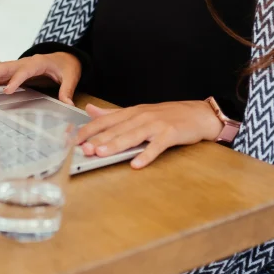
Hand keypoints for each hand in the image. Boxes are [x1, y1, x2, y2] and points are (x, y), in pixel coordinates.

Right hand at [0, 53, 80, 104]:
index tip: (7, 90)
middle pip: (7, 67)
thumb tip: (68, 104)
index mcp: (39, 62)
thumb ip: (67, 90)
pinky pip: (3, 74)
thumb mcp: (71, 77)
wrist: (66, 57)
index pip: (25, 71)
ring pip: (2, 70)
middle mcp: (26, 62)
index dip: (16, 80)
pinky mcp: (17, 71)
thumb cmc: (67, 66)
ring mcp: (20, 66)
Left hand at [76, 101, 223, 168]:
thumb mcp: (139, 112)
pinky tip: (136, 164)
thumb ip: (113, 114)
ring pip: (133, 135)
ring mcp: (156, 125)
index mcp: (132, 112)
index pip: (106, 120)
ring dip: (117, 144)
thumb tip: (90, 110)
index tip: (74, 139)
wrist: (199, 114)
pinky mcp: (170, 134)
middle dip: (99, 139)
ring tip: (102, 154)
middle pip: (117, 129)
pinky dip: (146, 155)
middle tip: (84, 149)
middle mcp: (141, 116)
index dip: (89, 129)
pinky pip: (157, 146)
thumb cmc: (168, 115)